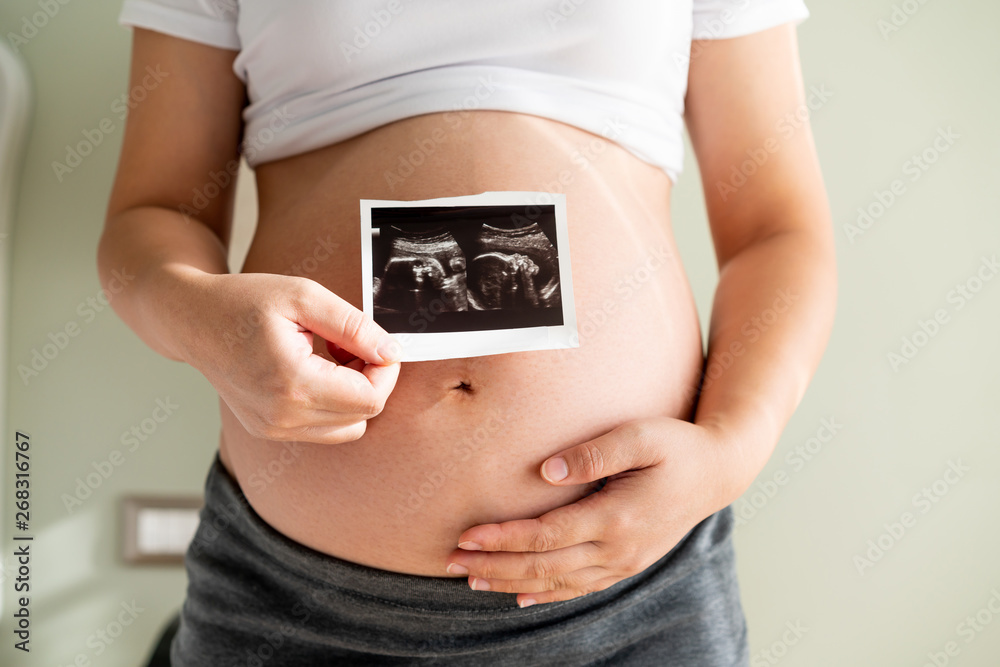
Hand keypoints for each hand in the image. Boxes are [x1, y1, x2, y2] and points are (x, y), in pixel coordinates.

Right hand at [176, 271, 401, 443]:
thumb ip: (354, 326)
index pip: (369, 399)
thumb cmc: (244, 301)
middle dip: (371, 380)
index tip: (377, 343)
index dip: (386, 371)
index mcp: (292, 383)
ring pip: (347, 428)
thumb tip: (392, 352)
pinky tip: (316, 372)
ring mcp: (273, 429)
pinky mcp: (269, 430)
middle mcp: (282, 416)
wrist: (192, 320)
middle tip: (350, 345)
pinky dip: (332, 404)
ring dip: (353, 395)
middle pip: (363, 416)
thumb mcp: (305, 296)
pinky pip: (323, 429)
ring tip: (333, 358)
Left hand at [445, 417, 736, 606]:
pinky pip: (580, 587)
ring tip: (472, 579)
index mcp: (617, 517)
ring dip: (512, 582)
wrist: (718, 472)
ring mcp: (624, 562)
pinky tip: (521, 597)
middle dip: (495, 565)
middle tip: (452, 562)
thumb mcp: (641, 436)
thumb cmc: (677, 446)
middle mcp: (618, 549)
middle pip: (545, 565)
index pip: (547, 535)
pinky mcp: (627, 563)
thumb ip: (595, 452)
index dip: (504, 538)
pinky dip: (547, 594)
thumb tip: (546, 469)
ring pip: (558, 582)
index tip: (467, 535)